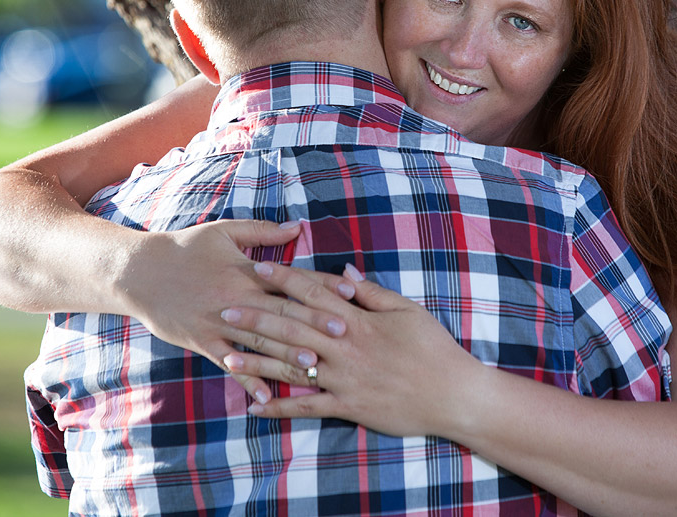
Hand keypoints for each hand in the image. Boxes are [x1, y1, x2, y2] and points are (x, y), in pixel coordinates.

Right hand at [114, 219, 355, 404]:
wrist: (140, 272)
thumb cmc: (185, 247)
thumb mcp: (224, 231)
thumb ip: (263, 231)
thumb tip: (298, 227)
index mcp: (246, 271)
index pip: (291, 279)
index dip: (321, 286)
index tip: (350, 292)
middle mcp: (236, 298)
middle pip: (282, 313)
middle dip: (314, 324)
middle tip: (345, 335)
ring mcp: (219, 323)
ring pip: (259, 342)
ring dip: (287, 355)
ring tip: (315, 367)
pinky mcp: (202, 342)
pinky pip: (229, 364)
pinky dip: (248, 379)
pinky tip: (267, 395)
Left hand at [222, 262, 483, 436]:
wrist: (453, 394)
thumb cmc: (433, 348)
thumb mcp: (406, 310)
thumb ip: (371, 291)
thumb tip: (343, 270)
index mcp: (358, 320)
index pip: (313, 293)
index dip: (283, 280)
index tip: (256, 269)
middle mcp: (345, 347)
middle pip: (292, 328)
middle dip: (256, 318)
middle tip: (224, 309)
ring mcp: (344, 379)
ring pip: (293, 367)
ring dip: (258, 363)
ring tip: (227, 357)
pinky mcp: (348, 406)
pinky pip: (308, 407)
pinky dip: (281, 408)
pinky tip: (256, 407)